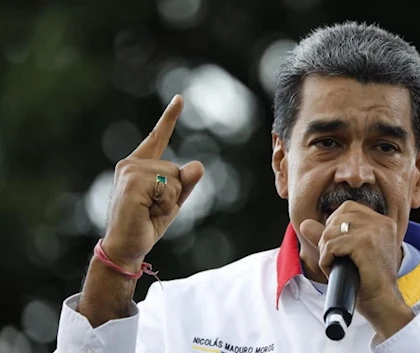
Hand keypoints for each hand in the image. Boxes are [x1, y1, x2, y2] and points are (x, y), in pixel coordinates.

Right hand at [102, 95, 203, 270]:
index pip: (158, 138)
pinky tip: (146, 211)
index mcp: (140, 165)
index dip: (169, 117)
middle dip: (175, 194)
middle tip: (152, 209)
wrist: (126, 247)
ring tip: (148, 211)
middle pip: (177, 169)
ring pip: (175, 178)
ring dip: (170, 200)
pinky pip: (169, 188)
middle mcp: (132, 164)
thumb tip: (198, 165)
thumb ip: (186, 183)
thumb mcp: (173, 202)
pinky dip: (166, 204)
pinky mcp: (132, 181)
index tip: (180, 98)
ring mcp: (130, 171)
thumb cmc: (147, 224)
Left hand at [300, 201, 413, 339]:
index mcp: (383, 222)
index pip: (348, 207)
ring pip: (332, 230)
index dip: (334, 223)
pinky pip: (332, 245)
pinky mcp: (365, 243)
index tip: (336, 244)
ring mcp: (375, 231)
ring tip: (333, 265)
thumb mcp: (347, 254)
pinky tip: (332, 270)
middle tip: (332, 257)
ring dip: (325, 250)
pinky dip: (326, 259)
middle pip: (338, 216)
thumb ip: (327, 236)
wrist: (382, 303)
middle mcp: (381, 223)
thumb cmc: (368, 282)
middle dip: (327, 237)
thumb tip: (304, 224)